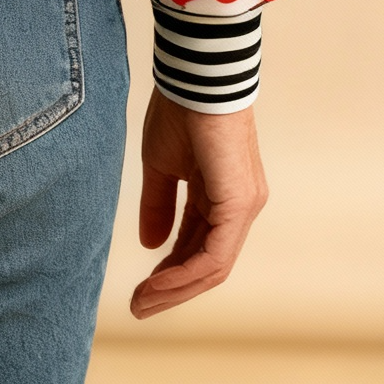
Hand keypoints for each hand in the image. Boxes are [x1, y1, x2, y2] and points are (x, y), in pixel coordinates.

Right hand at [129, 89, 267, 318]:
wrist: (196, 76)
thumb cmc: (180, 111)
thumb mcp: (160, 165)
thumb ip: (158, 205)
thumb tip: (151, 243)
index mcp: (221, 195)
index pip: (197, 247)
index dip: (169, 271)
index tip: (140, 289)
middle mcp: (239, 207)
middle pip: (208, 264)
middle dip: (171, 289)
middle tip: (139, 306)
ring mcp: (243, 208)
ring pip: (212, 266)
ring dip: (176, 288)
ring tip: (143, 301)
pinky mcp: (240, 204)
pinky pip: (215, 255)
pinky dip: (186, 274)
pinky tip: (159, 281)